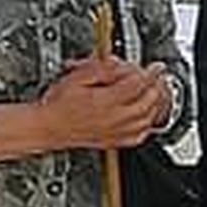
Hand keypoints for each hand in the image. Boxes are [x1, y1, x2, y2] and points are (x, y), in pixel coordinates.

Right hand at [37, 57, 168, 150]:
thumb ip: (101, 69)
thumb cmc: (58, 104)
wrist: (48, 127)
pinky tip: (148, 116)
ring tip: (157, 92)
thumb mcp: (76, 77)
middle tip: (158, 77)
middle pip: (149, 101)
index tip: (155, 66)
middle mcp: (116, 118)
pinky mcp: (116, 141)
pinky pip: (142, 134)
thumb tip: (119, 65)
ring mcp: (117, 132)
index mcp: (106, 101)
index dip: (150, 72)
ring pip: (149, 119)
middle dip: (157, 86)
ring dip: (157, 103)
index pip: (138, 84)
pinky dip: (149, 123)